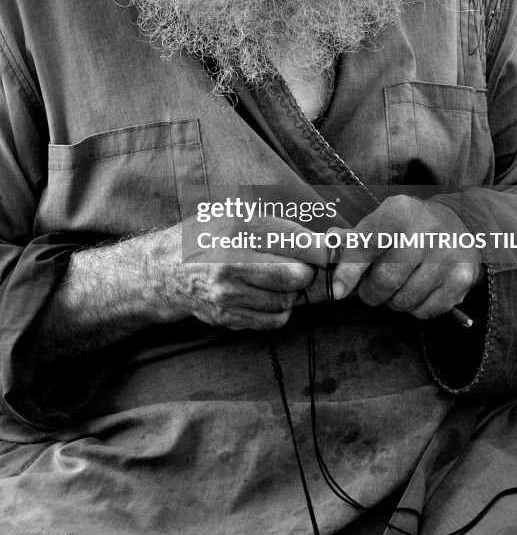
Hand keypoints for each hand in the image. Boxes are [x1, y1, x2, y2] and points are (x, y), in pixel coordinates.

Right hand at [153, 215, 329, 330]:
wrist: (164, 270)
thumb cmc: (206, 235)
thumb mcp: (234, 213)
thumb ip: (277, 224)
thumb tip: (327, 239)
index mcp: (237, 228)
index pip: (297, 241)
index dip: (322, 247)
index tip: (333, 248)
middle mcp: (231, 262)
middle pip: (297, 274)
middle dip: (307, 270)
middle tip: (303, 264)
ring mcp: (228, 294)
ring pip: (287, 300)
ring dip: (293, 291)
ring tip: (282, 279)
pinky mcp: (228, 317)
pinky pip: (273, 321)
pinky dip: (281, 310)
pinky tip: (270, 296)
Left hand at [329, 196, 483, 319]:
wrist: (459, 222)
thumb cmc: (409, 226)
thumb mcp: (381, 221)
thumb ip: (353, 243)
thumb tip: (332, 266)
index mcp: (398, 213)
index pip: (366, 247)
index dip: (349, 272)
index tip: (338, 291)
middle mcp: (425, 233)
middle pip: (385, 281)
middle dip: (372, 292)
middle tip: (373, 287)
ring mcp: (447, 257)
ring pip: (405, 300)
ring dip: (394, 300)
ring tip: (400, 283)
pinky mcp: (461, 279)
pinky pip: (426, 311)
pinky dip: (416, 307)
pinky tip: (419, 288)